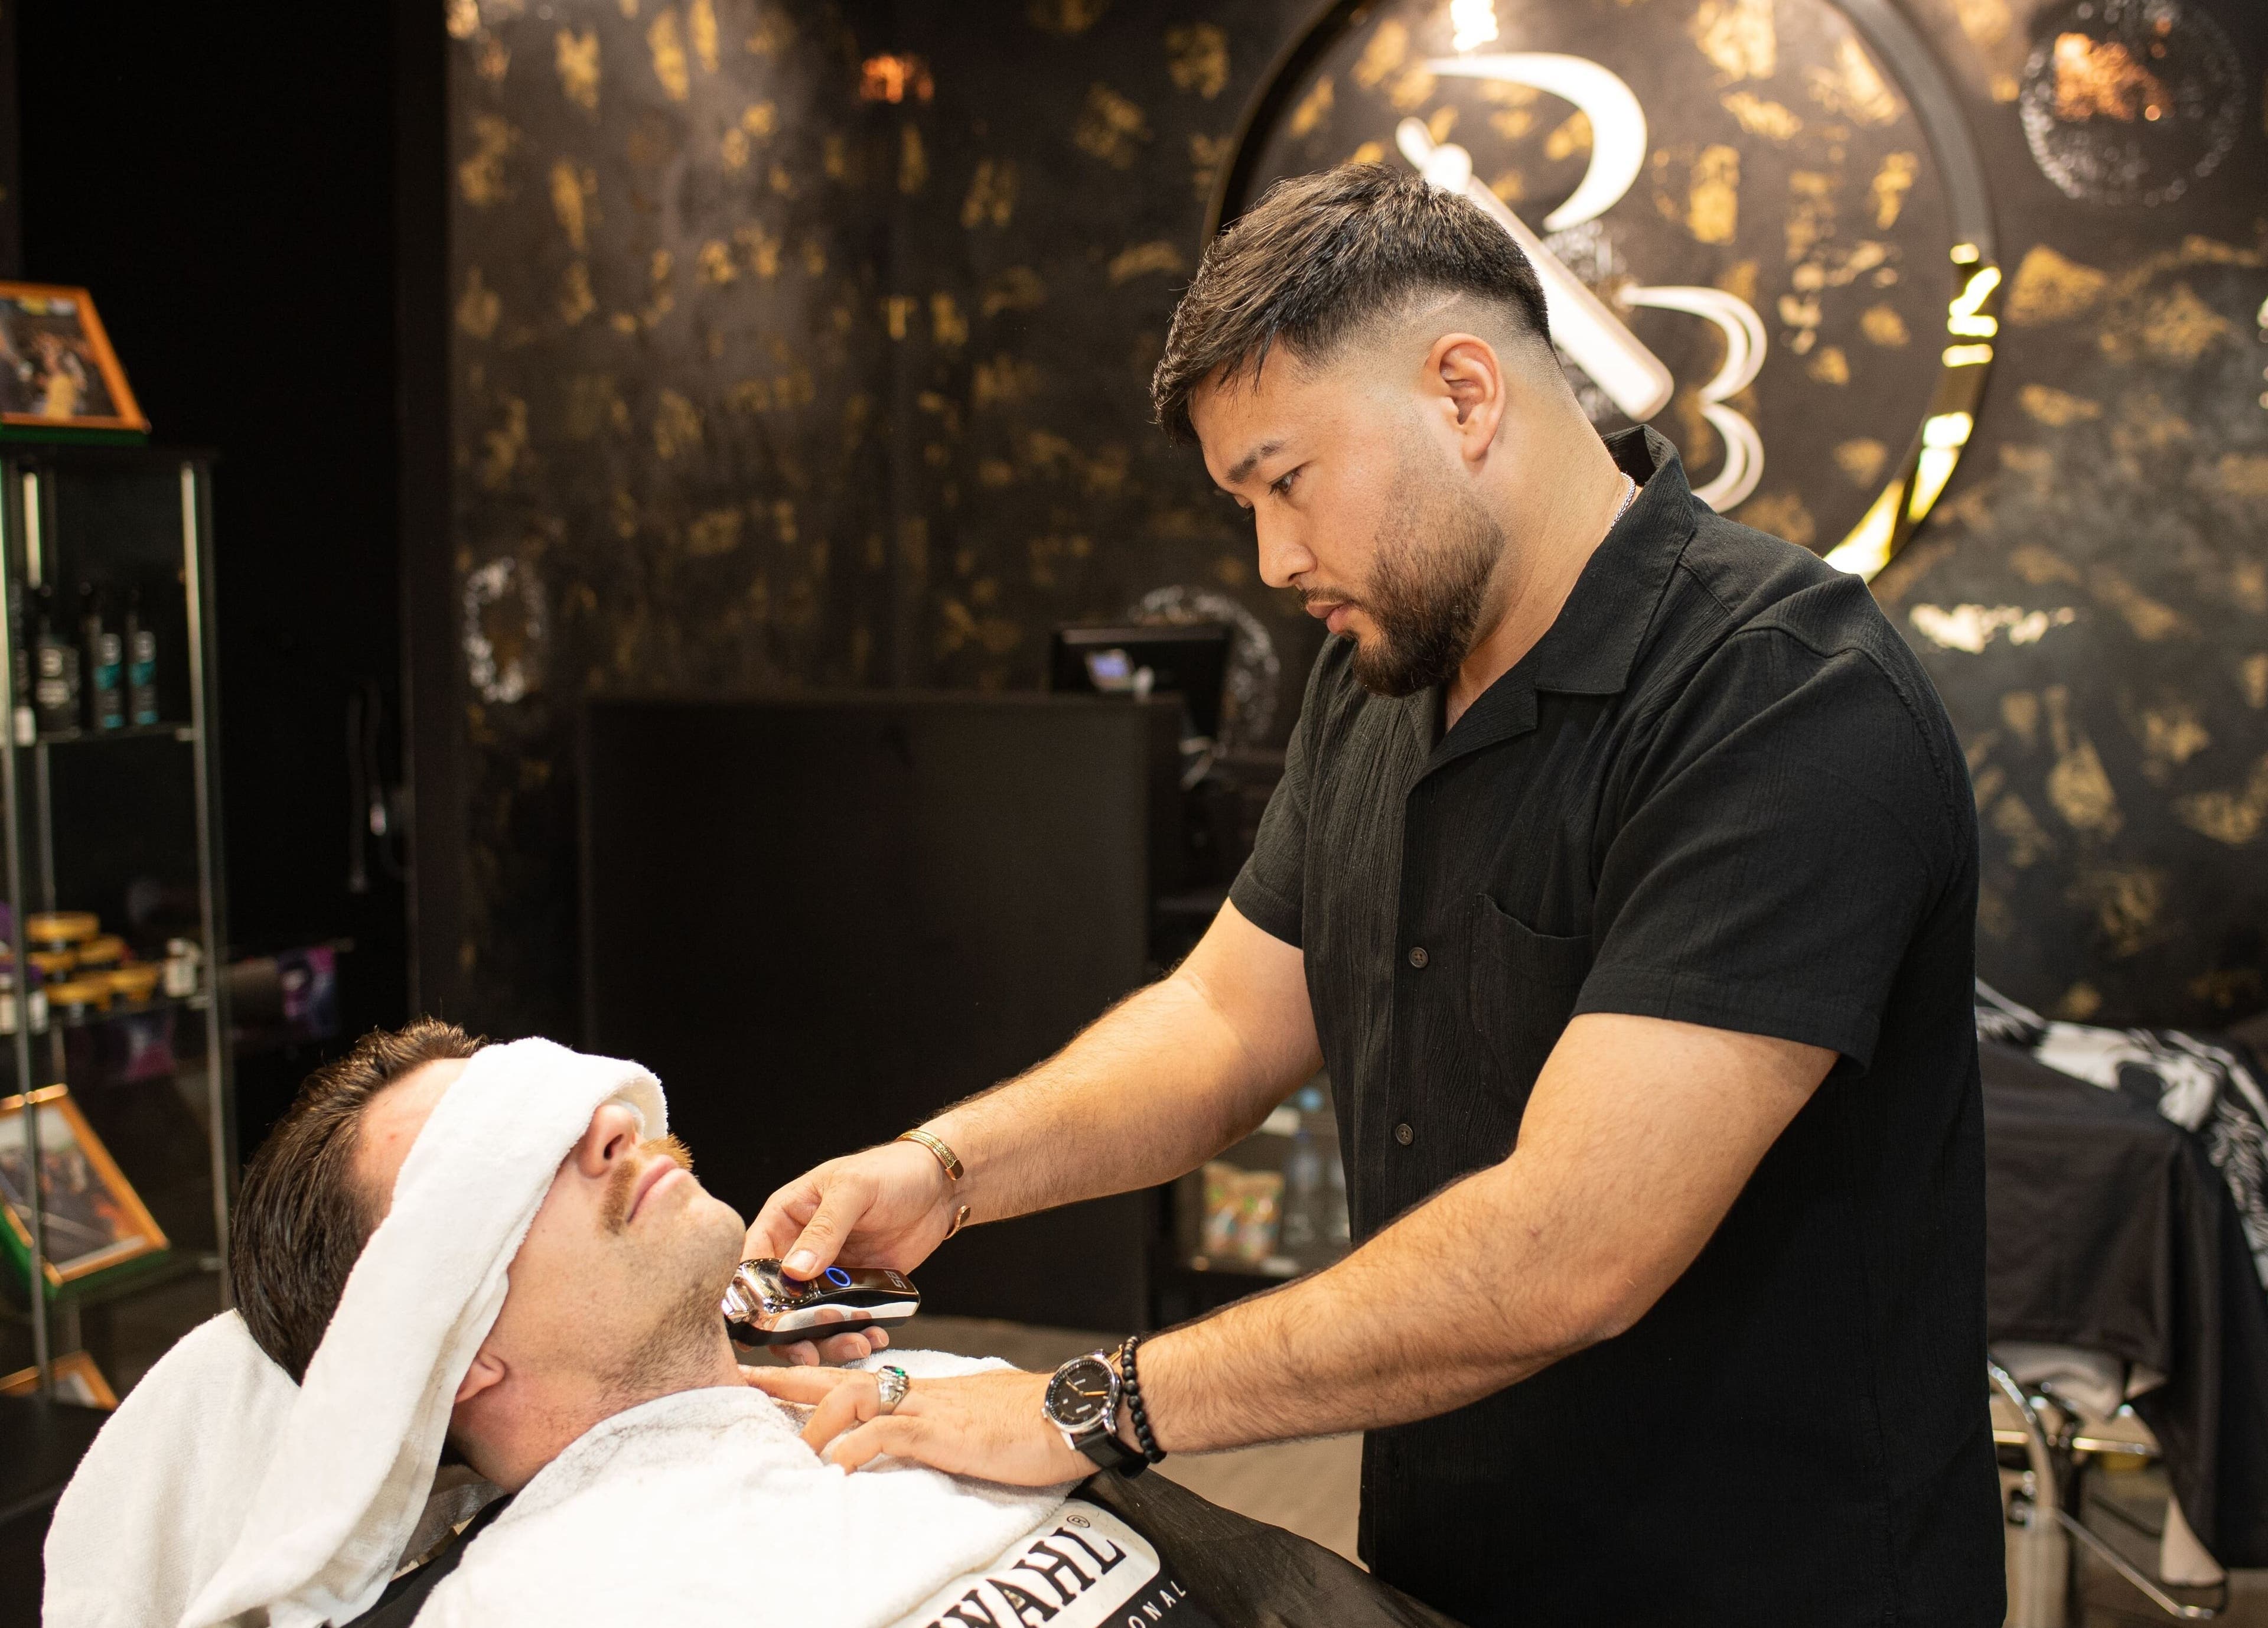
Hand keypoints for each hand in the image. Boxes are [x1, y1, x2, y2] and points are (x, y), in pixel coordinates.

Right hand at [744, 1139, 958, 1365]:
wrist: (940, 1187)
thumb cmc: (892, 1171)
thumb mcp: (854, 1190)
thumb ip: (825, 1228)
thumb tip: (795, 1270)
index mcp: (786, 1219)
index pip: (751, 1260)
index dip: (747, 1294)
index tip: (755, 1325)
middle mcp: (800, 1250)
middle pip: (778, 1301)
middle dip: (788, 1331)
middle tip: (806, 1351)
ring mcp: (828, 1274)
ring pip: (811, 1319)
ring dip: (827, 1339)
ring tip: (855, 1346)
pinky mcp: (856, 1290)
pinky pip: (846, 1320)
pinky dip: (856, 1334)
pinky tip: (874, 1336)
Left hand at [745, 1364, 1090, 1486]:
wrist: (1072, 1411)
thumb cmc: (1032, 1421)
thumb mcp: (974, 1422)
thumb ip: (940, 1425)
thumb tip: (918, 1437)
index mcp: (923, 1389)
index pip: (857, 1375)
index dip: (812, 1376)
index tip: (771, 1377)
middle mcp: (917, 1389)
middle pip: (839, 1377)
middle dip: (788, 1380)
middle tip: (743, 1381)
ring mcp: (927, 1406)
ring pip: (852, 1399)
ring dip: (817, 1425)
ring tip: (792, 1454)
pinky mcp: (939, 1429)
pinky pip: (883, 1433)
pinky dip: (853, 1450)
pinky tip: (835, 1468)